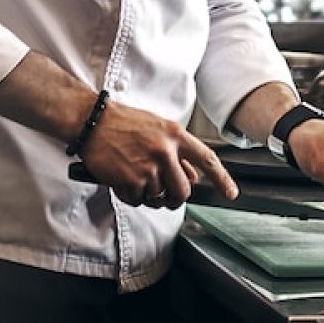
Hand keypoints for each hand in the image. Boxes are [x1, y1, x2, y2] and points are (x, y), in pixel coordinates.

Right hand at [81, 100, 238, 209]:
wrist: (92, 122)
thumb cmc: (123, 122)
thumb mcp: (157, 128)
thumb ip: (177, 150)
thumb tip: (192, 175)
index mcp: (176, 135)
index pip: (208, 160)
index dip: (222, 179)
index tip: (231, 193)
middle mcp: (166, 152)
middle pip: (183, 192)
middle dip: (174, 198)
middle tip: (163, 194)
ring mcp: (149, 167)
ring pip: (159, 198)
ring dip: (148, 195)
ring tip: (135, 178)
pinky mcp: (131, 180)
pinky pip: (138, 200)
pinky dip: (130, 195)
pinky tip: (122, 180)